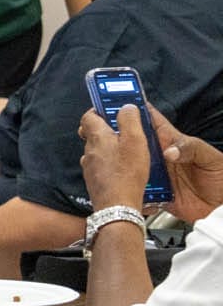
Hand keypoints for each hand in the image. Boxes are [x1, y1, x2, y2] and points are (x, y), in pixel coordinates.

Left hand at [78, 107, 152, 211]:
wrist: (117, 207)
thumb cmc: (126, 175)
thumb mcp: (135, 141)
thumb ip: (130, 121)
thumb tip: (127, 107)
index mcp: (97, 137)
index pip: (89, 116)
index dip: (99, 111)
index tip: (111, 109)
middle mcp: (89, 151)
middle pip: (94, 134)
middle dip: (109, 131)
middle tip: (126, 133)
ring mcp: (90, 167)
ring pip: (99, 152)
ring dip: (111, 150)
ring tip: (130, 153)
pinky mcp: (96, 182)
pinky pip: (103, 168)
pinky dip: (113, 166)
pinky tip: (127, 171)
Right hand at [81, 106, 222, 222]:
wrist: (222, 207)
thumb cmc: (222, 176)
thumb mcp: (209, 157)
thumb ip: (190, 149)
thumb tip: (169, 151)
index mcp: (171, 141)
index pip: (149, 120)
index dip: (133, 108)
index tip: (113, 99)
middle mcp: (159, 156)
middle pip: (133, 141)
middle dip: (115, 135)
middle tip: (96, 130)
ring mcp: (156, 174)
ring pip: (130, 165)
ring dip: (119, 163)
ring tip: (104, 159)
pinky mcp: (155, 193)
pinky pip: (137, 190)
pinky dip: (129, 189)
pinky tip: (121, 186)